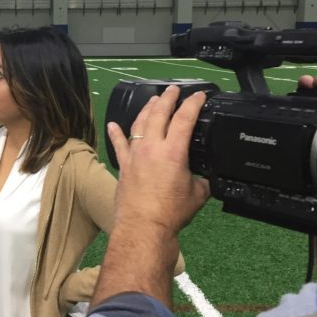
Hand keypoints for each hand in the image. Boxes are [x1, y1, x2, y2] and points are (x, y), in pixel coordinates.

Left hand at [108, 86, 210, 236]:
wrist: (143, 227)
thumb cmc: (170, 213)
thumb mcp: (197, 195)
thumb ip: (201, 181)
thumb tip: (203, 179)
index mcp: (173, 152)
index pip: (185, 119)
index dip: (193, 103)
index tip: (199, 95)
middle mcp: (152, 148)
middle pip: (158, 114)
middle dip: (167, 98)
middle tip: (173, 89)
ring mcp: (135, 155)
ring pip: (139, 124)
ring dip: (146, 109)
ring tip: (153, 101)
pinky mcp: (124, 166)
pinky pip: (119, 145)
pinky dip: (116, 133)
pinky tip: (113, 124)